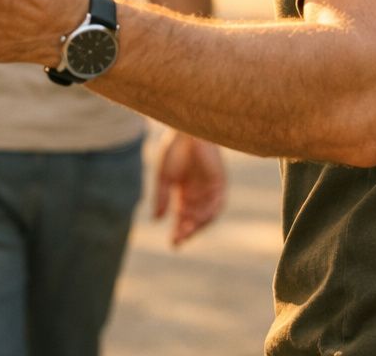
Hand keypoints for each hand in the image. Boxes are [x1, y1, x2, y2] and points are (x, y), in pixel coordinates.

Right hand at [153, 129, 226, 245]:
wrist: (187, 131)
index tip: (172, 244)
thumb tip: (156, 220)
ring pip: (206, 214)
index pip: (182, 216)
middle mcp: (198, 193)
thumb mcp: (163, 178)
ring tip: (187, 231)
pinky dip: (210, 213)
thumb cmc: (173, 150)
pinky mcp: (219, 182)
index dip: (178, 230)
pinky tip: (200, 220)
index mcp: (183, 191)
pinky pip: (217, 203)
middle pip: (194, 219)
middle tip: (178, 240)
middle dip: (187, 230)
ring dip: (198, 225)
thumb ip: (161, 198)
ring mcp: (209, 188)